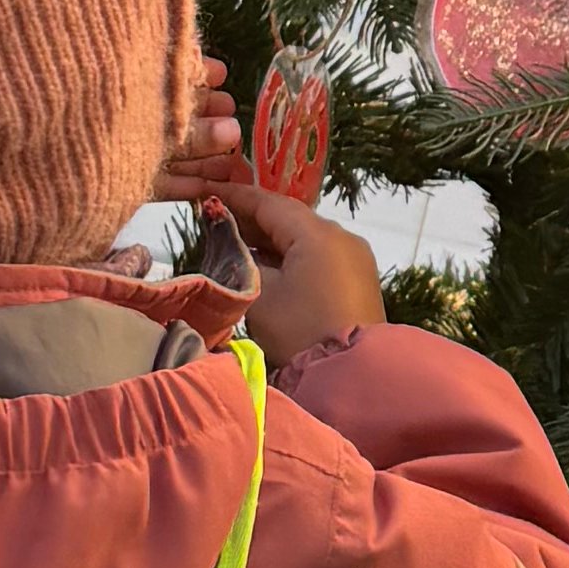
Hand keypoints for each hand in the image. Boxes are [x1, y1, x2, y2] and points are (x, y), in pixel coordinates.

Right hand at [156, 66, 384, 353]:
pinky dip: (293, 255)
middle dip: (254, 219)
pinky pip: (320, 255)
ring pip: (306, 237)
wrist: (351, 373)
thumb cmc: (299, 330)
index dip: (236, 197)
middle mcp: (342, 236)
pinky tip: (270, 267)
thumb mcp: (260, 294)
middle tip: (218, 222)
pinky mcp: (360, 279)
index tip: (208, 194)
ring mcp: (355, 257)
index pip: (269, 202)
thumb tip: (235, 244)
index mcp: (317, 233)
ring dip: (273, 239)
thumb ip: (241, 260)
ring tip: (238, 245)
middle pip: (291, 218)